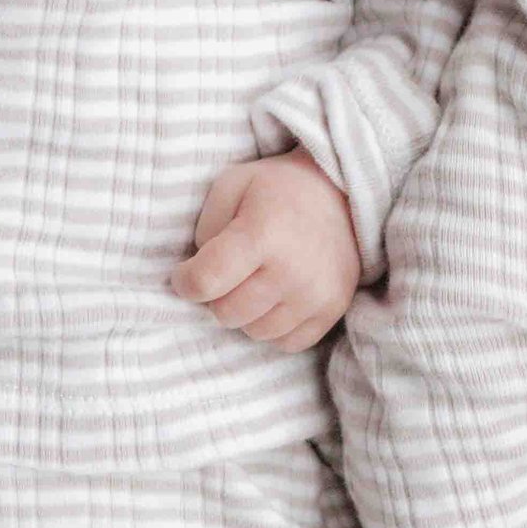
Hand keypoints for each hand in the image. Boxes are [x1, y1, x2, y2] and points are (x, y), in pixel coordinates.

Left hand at [170, 150, 361, 352]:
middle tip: (226, 274)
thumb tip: (198, 274)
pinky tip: (276, 298)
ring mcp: (315, 294)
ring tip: (254, 283)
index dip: (185, 281)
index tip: (186, 273)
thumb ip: (205, 230)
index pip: (205, 281)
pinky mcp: (333, 309)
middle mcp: (291, 270)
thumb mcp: (230, 185)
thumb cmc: (276, 188)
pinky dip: (274, 326)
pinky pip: (286, 343)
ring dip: (245, 313)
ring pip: (255, 332)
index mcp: (262, 233)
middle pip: (226, 313)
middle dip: (216, 296)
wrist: (341, 190)